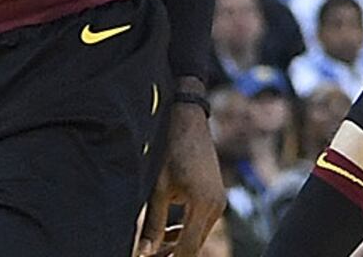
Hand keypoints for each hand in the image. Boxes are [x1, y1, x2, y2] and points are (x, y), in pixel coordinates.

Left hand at [134, 97, 226, 256]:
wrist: (187, 119)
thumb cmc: (170, 148)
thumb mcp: (157, 187)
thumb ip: (153, 223)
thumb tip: (144, 252)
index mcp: (203, 204)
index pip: (187, 249)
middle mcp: (216, 206)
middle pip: (194, 246)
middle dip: (172, 255)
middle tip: (147, 256)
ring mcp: (218, 201)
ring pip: (197, 237)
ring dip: (177, 246)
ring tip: (152, 250)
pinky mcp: (214, 197)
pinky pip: (199, 224)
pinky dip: (184, 233)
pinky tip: (165, 235)